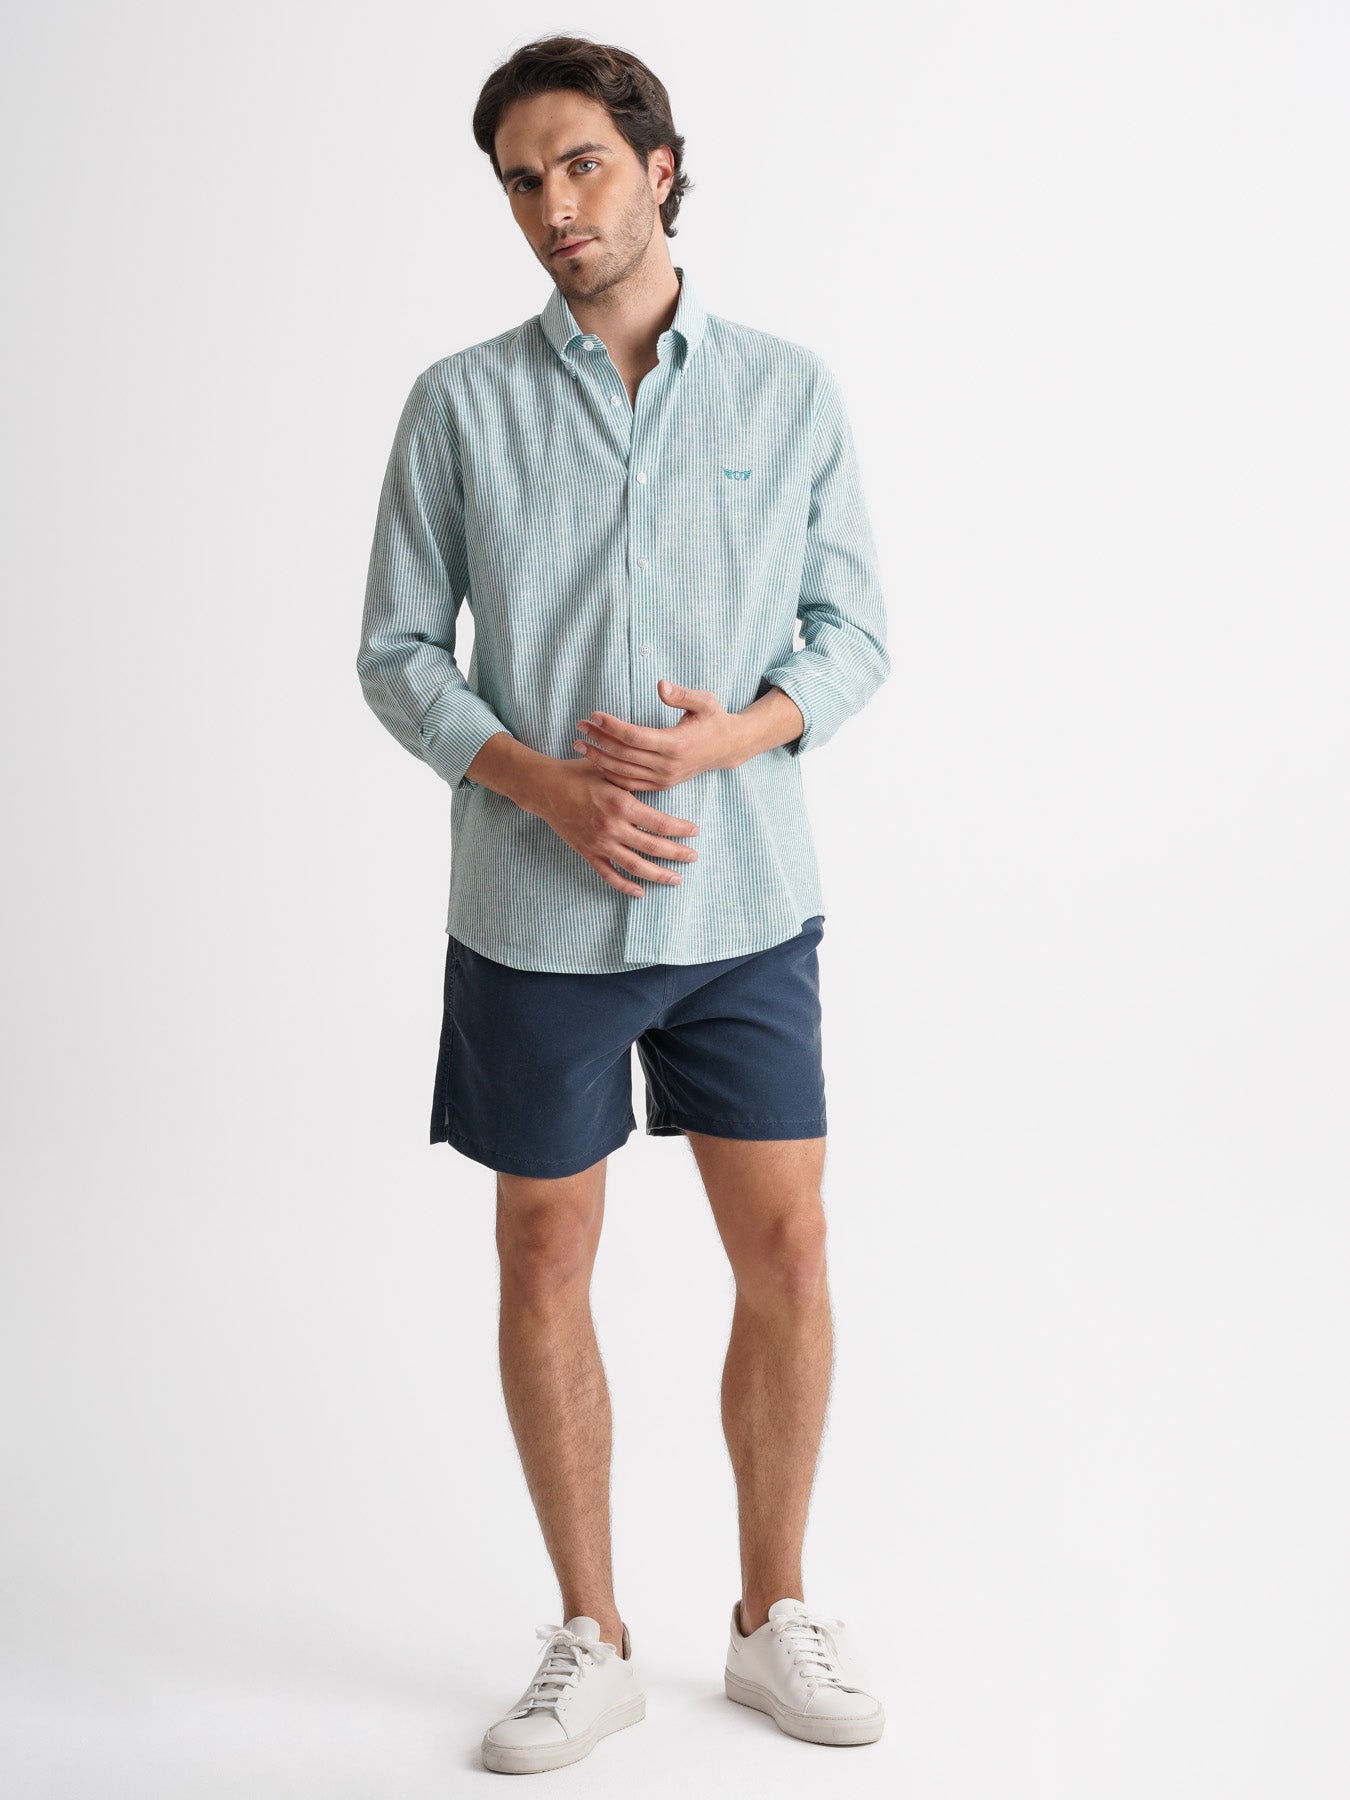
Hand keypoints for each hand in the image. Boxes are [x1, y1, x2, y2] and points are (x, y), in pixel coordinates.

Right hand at [530, 757, 699, 898]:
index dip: (681, 829)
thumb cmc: (579, 774)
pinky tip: (641, 891)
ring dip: (658, 874)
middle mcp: (613, 827)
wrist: (546, 788)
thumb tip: (662, 782)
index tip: (695, 831)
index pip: (660, 823)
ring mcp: (600, 843)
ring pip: (635, 866)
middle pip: (653, 846)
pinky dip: (625, 886)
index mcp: (621, 804)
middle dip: (677, 853)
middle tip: (694, 857)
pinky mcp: (588, 853)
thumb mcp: (610, 772)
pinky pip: (609, 875)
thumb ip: (634, 782)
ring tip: (676, 879)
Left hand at [573, 679, 745, 790]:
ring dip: (598, 759)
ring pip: (624, 772)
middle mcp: (668, 765)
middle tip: (579, 726)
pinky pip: (630, 784)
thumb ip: (682, 694)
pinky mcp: (662, 784)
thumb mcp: (705, 701)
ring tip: (578, 745)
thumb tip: (661, 685)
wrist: (727, 748)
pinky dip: (610, 775)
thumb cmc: (714, 719)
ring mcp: (664, 778)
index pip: (635, 737)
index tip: (594, 715)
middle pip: (624, 755)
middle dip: (599, 740)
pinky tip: (595, 762)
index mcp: (676, 744)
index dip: (612, 727)